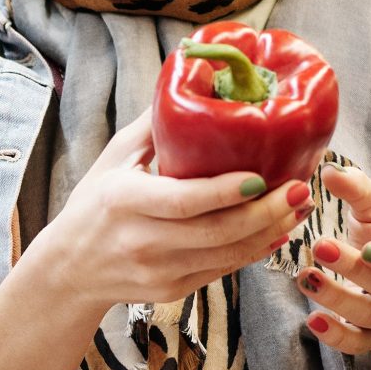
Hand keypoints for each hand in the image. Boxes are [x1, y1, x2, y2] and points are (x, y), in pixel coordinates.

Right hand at [27, 111, 312, 321]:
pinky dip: (254, 251)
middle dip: (266, 213)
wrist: (70, 270)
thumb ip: (154, 125)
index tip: (261, 176)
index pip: (183, 201)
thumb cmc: (95, 204)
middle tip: (300, 188)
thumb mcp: (114, 159)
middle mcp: (142, 241)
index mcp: (125, 202)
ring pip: (227, 256)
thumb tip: (192, 78)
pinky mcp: (172, 291)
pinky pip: (223, 270)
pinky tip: (277, 230)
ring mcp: (159, 272)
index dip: (225, 191)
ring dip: (270, 232)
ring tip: (299, 206)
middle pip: (216, 233)